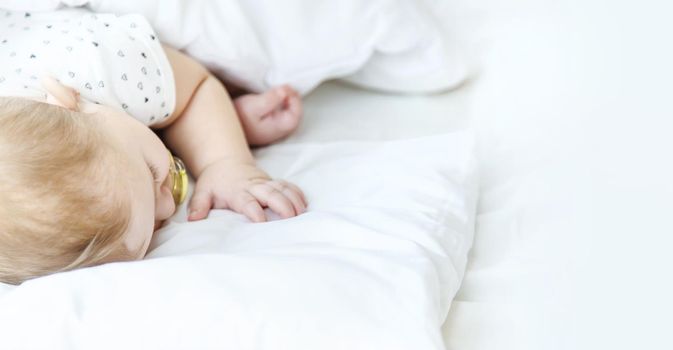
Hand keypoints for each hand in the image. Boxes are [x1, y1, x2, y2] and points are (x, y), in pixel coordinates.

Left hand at [187, 159, 306, 221]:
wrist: (225, 161)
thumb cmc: (214, 181)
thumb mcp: (202, 192)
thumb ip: (199, 206)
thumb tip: (193, 220)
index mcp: (237, 191)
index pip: (247, 202)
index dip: (254, 211)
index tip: (262, 221)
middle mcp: (254, 186)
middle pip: (270, 194)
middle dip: (282, 204)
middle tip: (291, 217)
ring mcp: (265, 182)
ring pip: (282, 188)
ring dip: (293, 199)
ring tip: (302, 212)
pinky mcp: (272, 181)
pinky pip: (288, 185)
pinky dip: (297, 193)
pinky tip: (304, 204)